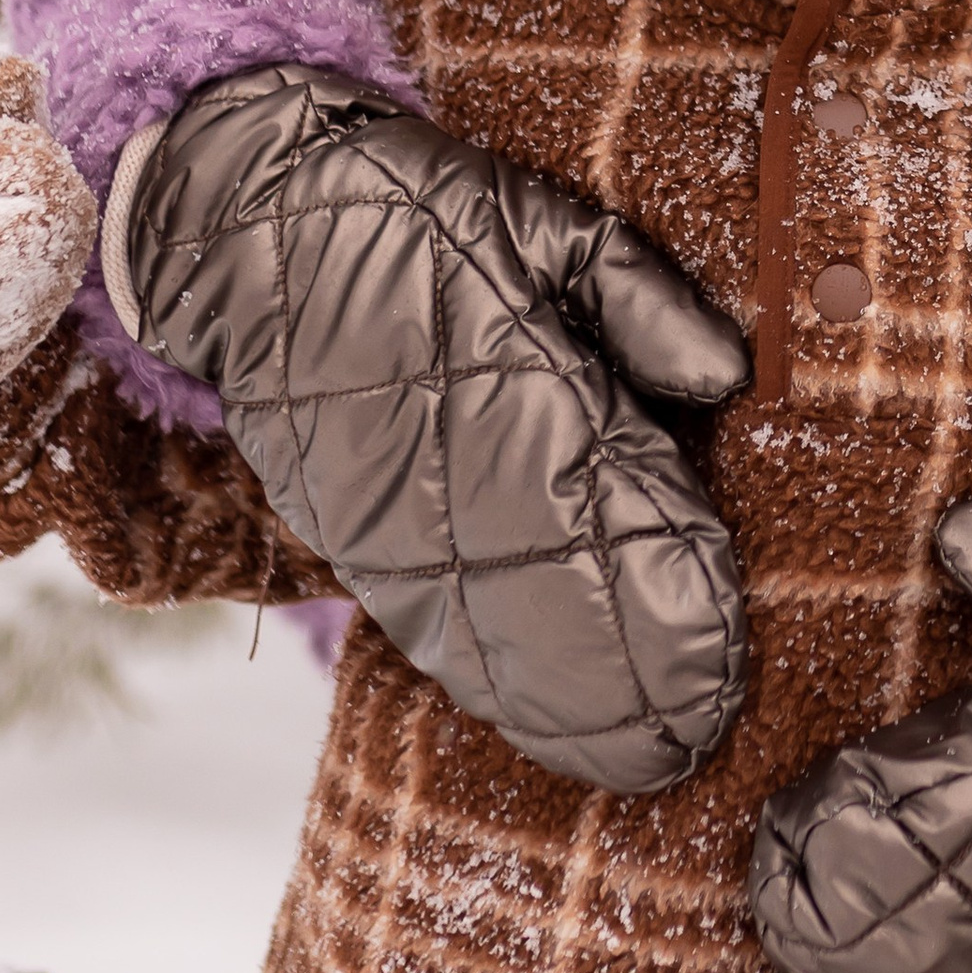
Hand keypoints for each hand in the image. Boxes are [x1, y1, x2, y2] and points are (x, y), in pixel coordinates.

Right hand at [110, 63, 750, 793]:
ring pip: (491, 629)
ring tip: (643, 758)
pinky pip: (428, 624)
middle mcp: (456, 465)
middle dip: (630, 673)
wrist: (245, 231)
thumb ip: (639, 296)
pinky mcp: (355, 536)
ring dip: (567, 701)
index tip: (724, 659)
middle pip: (556, 595)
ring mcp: (397, 514)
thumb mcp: (537, 218)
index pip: (610, 507)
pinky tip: (543, 724)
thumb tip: (727, 375)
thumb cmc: (411, 215)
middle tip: (699, 734)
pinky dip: (489, 682)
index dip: (667, 591)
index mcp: (515, 378)